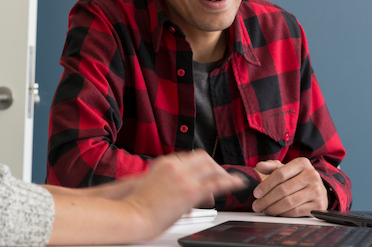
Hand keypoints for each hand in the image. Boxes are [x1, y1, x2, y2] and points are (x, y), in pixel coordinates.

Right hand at [125, 150, 245, 237]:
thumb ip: (168, 185)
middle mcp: (176, 166)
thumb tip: (181, 196)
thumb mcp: (152, 186)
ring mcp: (184, 177)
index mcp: (165, 163)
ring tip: (232, 181)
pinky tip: (239, 183)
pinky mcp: (191, 191)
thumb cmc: (137, 205)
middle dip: (214, 166)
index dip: (202, 165)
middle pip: (203, 158)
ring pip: (212, 168)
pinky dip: (231, 181)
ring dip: (224, 174)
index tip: (208, 172)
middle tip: (221, 176)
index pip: (191, 156)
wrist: (132, 214)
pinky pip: (217, 183)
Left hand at [252, 158, 327, 216]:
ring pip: (289, 202)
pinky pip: (296, 212)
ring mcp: (317, 190)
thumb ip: (272, 167)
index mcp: (302, 163)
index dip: (265, 185)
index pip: (280, 174)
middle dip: (266, 200)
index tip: (256, 193)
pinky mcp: (319, 205)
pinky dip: (284, 214)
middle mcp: (312, 175)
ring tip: (265, 210)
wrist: (319, 189)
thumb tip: (259, 166)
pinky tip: (277, 213)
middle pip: (283, 189)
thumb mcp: (286, 169)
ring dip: (273, 209)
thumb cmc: (298, 178)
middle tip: (257, 206)